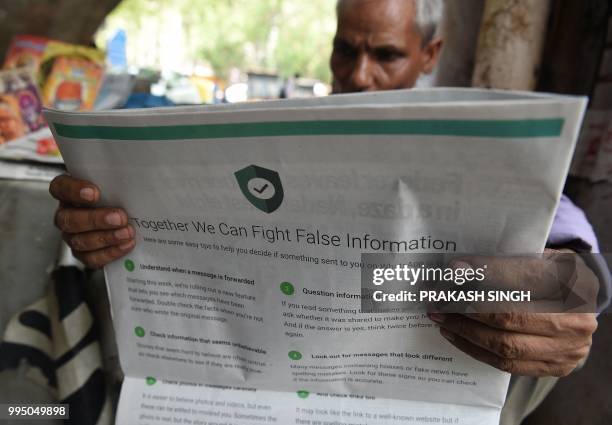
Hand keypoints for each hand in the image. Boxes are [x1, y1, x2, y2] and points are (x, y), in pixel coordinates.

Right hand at [49, 175, 134, 267]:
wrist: (126, 219)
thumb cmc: (117, 196)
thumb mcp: (116, 183)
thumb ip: (117, 179)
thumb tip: (135, 176)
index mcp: (69, 192)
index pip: (60, 188)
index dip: (74, 191)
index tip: (95, 193)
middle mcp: (66, 214)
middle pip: (68, 219)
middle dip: (95, 219)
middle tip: (119, 217)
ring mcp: (73, 236)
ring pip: (79, 241)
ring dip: (105, 237)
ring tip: (127, 232)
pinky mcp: (84, 254)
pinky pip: (91, 258)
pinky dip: (109, 252)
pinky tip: (125, 244)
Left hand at [429, 250, 598, 376]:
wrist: (578, 304)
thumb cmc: (550, 275)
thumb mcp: (535, 257)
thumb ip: (502, 262)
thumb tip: (458, 270)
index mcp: (574, 281)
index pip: (524, 276)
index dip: (487, 272)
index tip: (454, 269)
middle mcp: (576, 318)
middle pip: (510, 315)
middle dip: (466, 309)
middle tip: (438, 301)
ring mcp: (569, 348)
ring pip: (506, 345)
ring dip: (465, 332)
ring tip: (441, 319)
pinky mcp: (557, 367)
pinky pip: (509, 365)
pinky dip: (477, 350)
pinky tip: (456, 336)